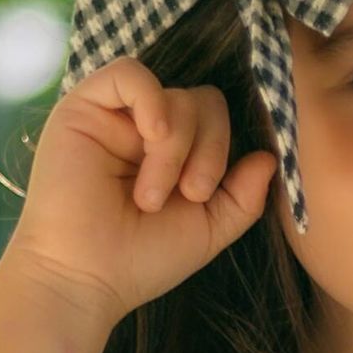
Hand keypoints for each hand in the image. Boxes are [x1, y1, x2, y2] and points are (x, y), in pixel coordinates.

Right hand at [4, 57, 278, 328]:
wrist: (85, 278)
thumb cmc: (141, 259)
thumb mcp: (208, 228)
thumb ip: (243, 196)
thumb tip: (269, 157)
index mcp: (173, 152)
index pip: (214, 117)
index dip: (221, 149)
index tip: (200, 196)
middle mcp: (143, 129)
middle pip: (202, 101)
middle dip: (208, 149)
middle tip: (185, 194)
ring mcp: (114, 117)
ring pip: (173, 94)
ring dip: (175, 147)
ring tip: (150, 195)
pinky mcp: (82, 108)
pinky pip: (129, 73)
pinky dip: (152, 101)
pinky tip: (151, 137)